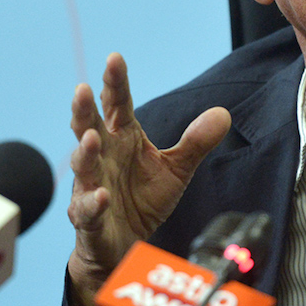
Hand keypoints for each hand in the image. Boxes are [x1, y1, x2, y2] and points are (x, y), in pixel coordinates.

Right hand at [65, 52, 230, 305]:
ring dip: (86, 152)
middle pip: (89, 129)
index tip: (115, 59)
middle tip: (82, 90)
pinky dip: (93, 202)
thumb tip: (223, 113)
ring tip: (92, 138)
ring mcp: (91, 187)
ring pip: (83, 165)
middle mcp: (103, 158)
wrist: (125, 246)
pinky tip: (101, 195)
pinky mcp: (89, 219)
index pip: (118, 106)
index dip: (115, 83)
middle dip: (84, 111)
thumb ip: (195, 142)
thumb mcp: (175, 169)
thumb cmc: (142, 200)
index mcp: (122, 140)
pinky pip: (88, 209)